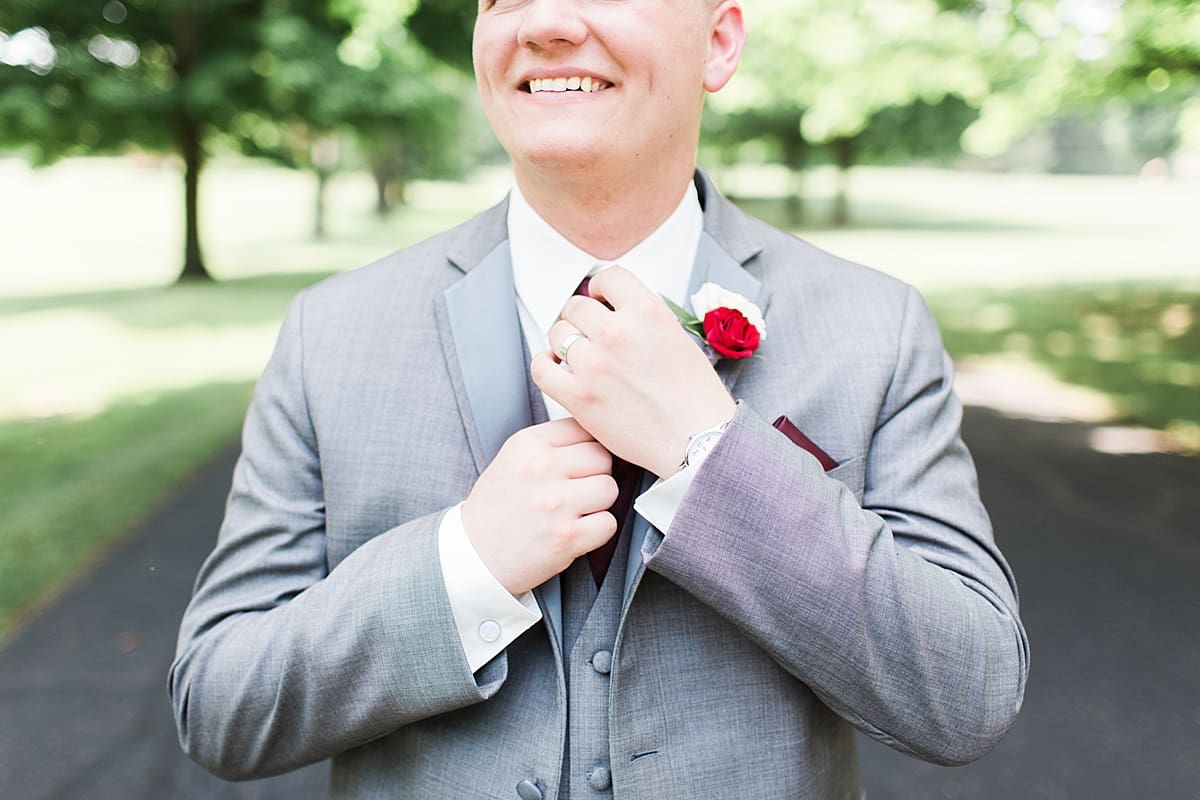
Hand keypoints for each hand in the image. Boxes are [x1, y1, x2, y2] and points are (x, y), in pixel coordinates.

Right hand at [461, 418, 618, 595]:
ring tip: (575, 512)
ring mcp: (555, 503)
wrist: (474, 556)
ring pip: (609, 489)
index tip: (579, 463)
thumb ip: (551, 445)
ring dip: (599, 504)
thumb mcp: (513, 460)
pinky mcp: (566, 536)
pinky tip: (578, 532)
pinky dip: (598, 531)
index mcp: (528, 444)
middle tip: (577, 491)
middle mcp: (541, 468)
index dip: (588, 447)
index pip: (584, 427)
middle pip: (602, 457)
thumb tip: (598, 435)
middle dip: (596, 474)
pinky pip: (608, 523)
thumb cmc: (497, 508)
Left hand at [531, 266, 735, 477]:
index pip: (608, 277)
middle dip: (582, 318)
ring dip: (566, 341)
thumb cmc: (694, 394)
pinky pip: (542, 367)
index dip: (600, 288)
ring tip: (579, 355)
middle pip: (577, 306)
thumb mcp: (677, 337)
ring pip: (558, 333)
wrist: (697, 439)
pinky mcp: (579, 396)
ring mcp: (595, 364)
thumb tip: (612, 309)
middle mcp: (617, 332)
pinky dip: (545, 364)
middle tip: (590, 334)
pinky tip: (557, 368)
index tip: (601, 300)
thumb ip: (643, 318)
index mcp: (647, 312)